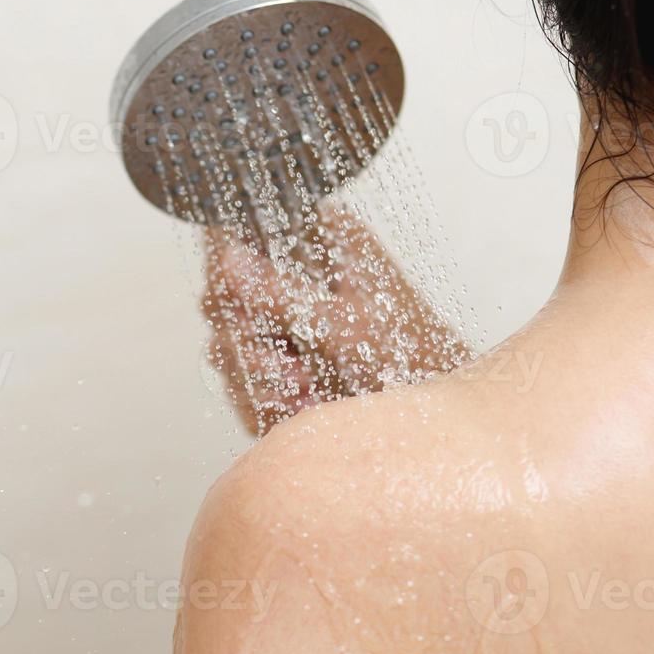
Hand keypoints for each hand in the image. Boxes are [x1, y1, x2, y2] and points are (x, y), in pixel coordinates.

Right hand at [201, 209, 468, 436]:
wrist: (432, 419)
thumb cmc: (416, 357)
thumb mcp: (349, 325)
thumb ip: (285, 295)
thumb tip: (229, 260)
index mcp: (321, 244)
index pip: (242, 234)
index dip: (228, 269)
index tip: (241, 304)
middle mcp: (297, 281)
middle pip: (221, 300)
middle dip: (249, 342)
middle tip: (290, 364)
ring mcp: (285, 327)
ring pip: (226, 349)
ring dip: (262, 379)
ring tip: (306, 388)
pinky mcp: (279, 369)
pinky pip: (243, 386)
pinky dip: (269, 403)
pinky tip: (302, 405)